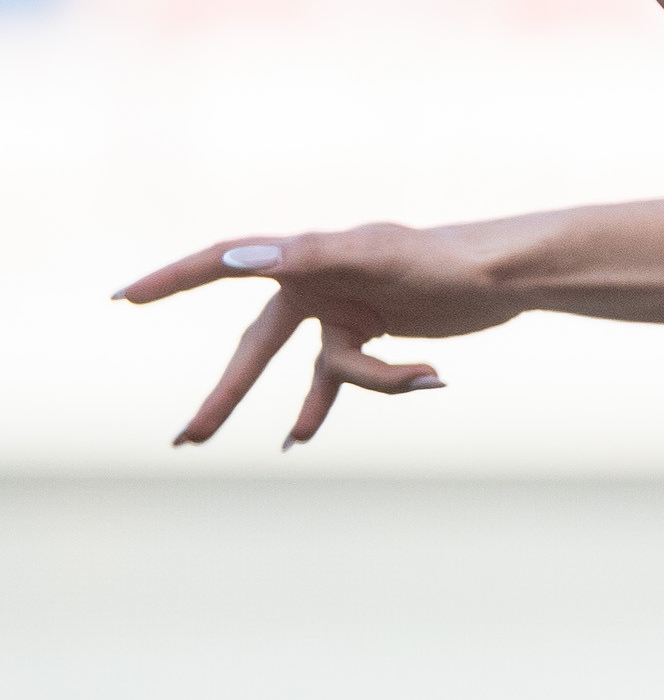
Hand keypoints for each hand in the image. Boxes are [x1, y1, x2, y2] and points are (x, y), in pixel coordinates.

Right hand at [114, 224, 526, 448]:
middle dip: (226, 394)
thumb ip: (307, 254)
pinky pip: (341, 377)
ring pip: (318, 371)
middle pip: (256, 348)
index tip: (124, 297)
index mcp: (306, 257)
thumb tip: (235, 257)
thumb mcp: (375, 253)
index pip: (225, 263)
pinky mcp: (370, 332)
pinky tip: (302, 435)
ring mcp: (342, 310)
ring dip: (316, 404)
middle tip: (188, 438)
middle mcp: (315, 283)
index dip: (172, 279)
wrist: (504, 276)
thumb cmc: (443, 257)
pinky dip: (332, 402)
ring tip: (291, 445)